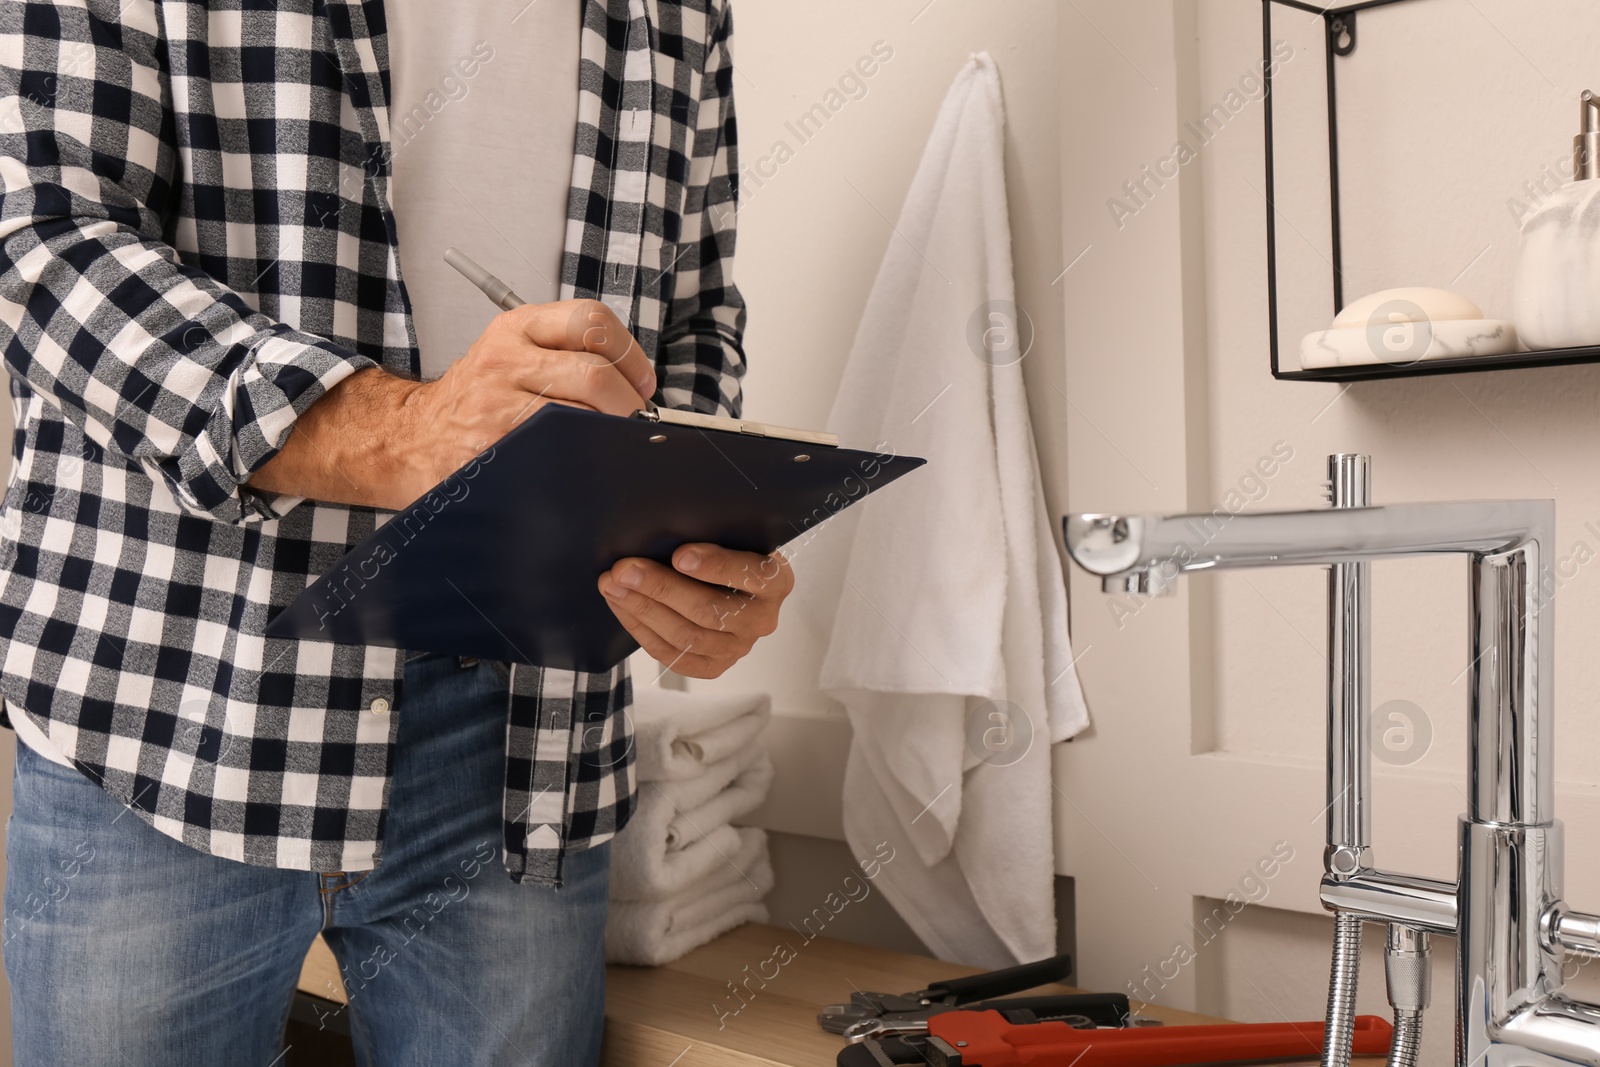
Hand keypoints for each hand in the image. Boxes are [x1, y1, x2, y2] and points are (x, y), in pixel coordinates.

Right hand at [396, 299, 655, 502]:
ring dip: (610, 433)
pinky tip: (585, 460)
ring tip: (610, 441)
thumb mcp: (511, 354)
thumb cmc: (476, 399)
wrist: (412, 437)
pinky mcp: (495, 444)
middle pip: (595, 372)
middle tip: (634, 420)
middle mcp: (505, 358)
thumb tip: (635, 382)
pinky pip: (559, 449)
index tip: (643, 382)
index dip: (631, 354)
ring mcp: (497, 403)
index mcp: (516, 327)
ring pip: (581, 414)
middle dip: (629, 403)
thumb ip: (565, 354)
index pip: (590, 320)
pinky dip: (584, 457)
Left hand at [598, 544, 794, 678]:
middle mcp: (762, 619)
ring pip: (687, 636)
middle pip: (710, 610)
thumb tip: (663, 530)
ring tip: (613, 586)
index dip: (715, 566)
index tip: (679, 555)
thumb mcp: (733, 537)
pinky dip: (642, 630)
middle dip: (661, 588)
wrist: (733, 587)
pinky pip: (674, 655)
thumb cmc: (729, 552)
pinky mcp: (715, 667)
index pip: (751, 574)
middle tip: (625, 570)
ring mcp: (739, 648)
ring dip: (643, 610)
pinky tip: (621, 606)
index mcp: (776, 581)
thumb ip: (712, 536)